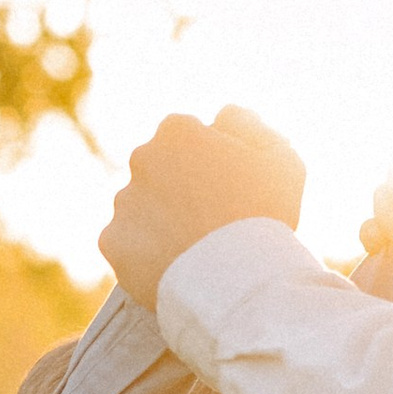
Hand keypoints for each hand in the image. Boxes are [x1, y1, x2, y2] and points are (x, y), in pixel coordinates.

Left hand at [101, 105, 305, 309]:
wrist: (236, 278)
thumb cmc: (265, 215)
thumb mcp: (280, 159)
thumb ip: (252, 127)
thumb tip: (225, 115)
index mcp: (178, 131)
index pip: (188, 139)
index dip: (210, 163)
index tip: (228, 190)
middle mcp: (142, 158)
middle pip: (160, 170)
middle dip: (179, 189)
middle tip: (210, 221)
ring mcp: (123, 201)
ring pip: (141, 208)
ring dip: (160, 221)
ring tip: (194, 249)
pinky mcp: (112, 240)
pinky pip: (126, 244)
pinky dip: (144, 253)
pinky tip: (173, 266)